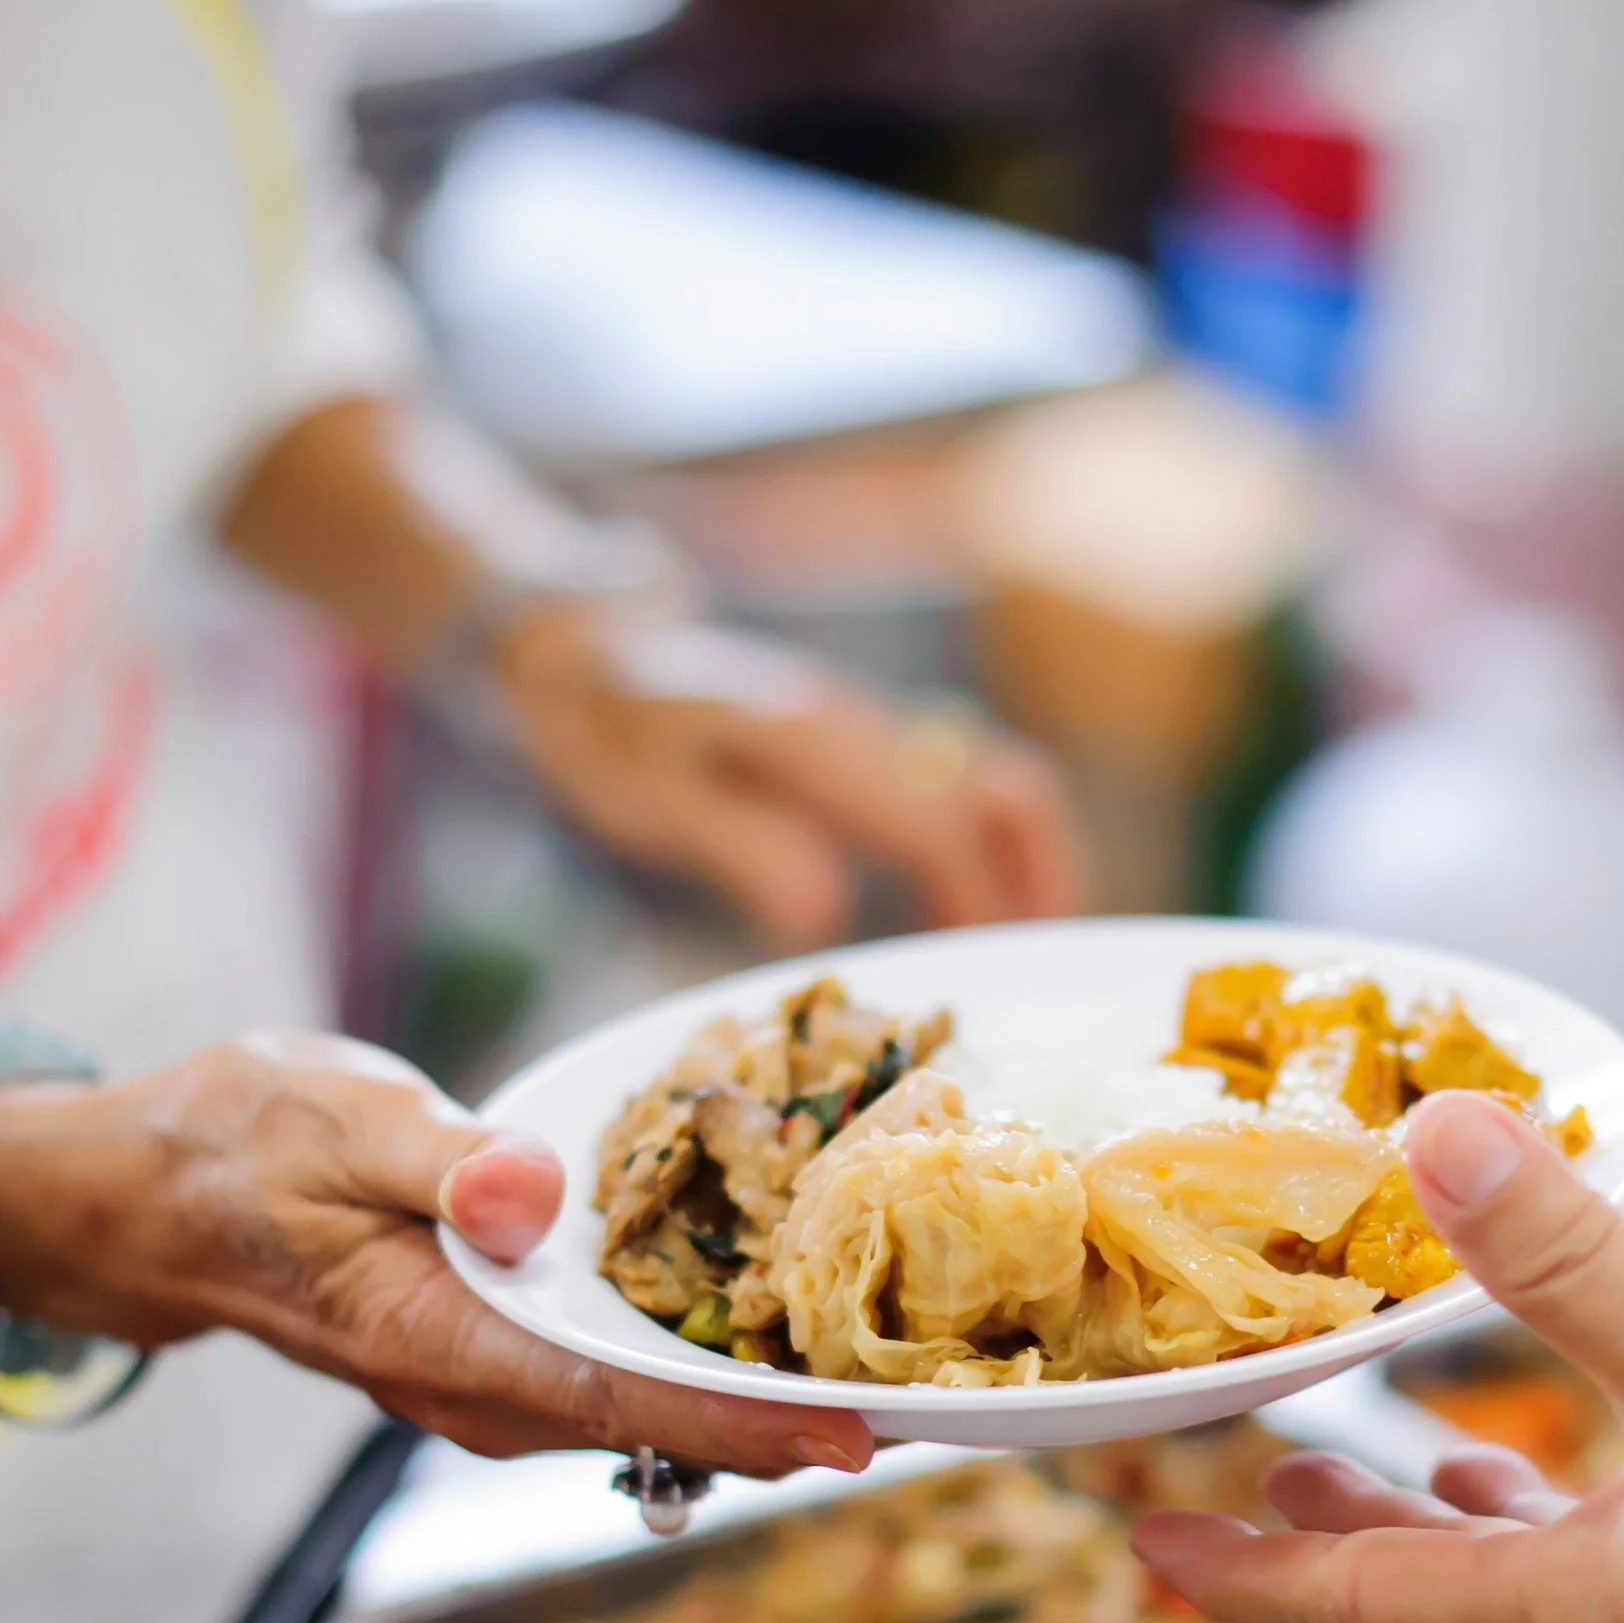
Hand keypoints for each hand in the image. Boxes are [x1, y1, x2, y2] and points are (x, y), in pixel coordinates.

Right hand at [0, 1034, 875, 1475]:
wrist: (151, 1198)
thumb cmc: (233, 1141)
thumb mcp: (327, 1116)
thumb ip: (435, 1159)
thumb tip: (526, 1197)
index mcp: (433, 1336)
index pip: (610, 1400)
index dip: (736, 1423)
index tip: (851, 1440)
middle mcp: (468, 1385)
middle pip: (652, 1428)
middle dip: (783, 1427)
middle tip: (931, 1409)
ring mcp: (481, 1379)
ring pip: (639, 1412)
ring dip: (752, 1404)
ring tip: (883, 1374)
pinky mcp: (491, 1352)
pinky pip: (611, 1378)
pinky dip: (696, 1366)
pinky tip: (771, 1331)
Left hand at [496, 605, 1081, 948]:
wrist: (581, 648)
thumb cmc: (610, 729)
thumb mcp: (657, 798)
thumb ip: (743, 847)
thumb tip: (824, 916)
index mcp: (819, 739)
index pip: (938, 825)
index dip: (977, 903)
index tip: (984, 974)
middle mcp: (862, 724)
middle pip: (1001, 793)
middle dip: (1040, 880)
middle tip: (1042, 967)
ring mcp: (867, 725)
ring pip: (990, 785)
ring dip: (1025, 861)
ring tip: (1021, 943)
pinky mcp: (858, 739)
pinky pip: (954, 787)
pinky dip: (983, 845)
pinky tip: (959, 907)